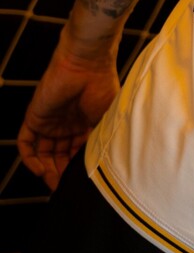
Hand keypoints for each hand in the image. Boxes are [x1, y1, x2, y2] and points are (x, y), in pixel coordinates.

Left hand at [18, 43, 118, 190]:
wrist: (87, 64)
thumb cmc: (103, 85)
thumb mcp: (109, 118)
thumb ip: (103, 140)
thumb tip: (105, 166)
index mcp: (85, 124)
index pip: (77, 153)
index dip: (78, 169)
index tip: (82, 185)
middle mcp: (66, 125)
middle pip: (59, 156)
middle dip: (62, 173)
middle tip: (66, 188)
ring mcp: (49, 122)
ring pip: (43, 153)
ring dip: (47, 170)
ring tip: (54, 183)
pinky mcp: (34, 118)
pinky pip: (26, 143)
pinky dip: (30, 159)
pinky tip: (40, 171)